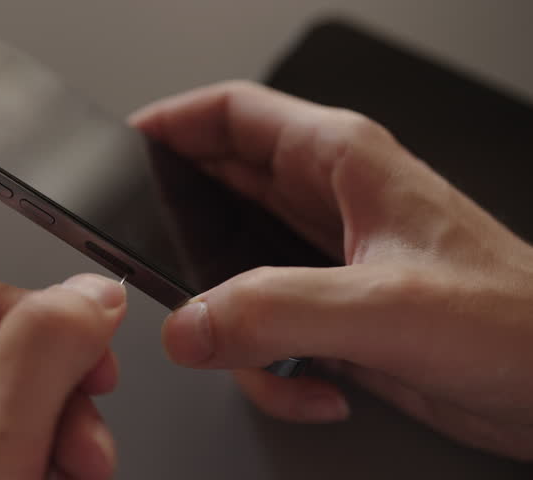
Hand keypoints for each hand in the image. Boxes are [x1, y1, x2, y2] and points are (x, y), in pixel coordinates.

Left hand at [0, 274, 126, 478]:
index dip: (51, 331)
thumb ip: (39, 357)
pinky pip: (13, 453)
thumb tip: (92, 295)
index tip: (97, 364)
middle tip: (84, 451)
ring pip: (23, 414)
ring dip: (63, 446)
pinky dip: (46, 470)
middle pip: (10, 364)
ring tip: (71, 479)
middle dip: (62, 407)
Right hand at [132, 81, 532, 460]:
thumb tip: (189, 324)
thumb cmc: (518, 321)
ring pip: (232, 275)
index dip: (172, 124)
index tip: (123, 152)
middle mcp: (329, 205)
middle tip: (154, 274)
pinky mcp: (332, 317)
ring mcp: (326, 263)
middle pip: (219, 196)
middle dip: (182, 238)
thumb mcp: (383, 308)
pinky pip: (261, 332)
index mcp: (341, 162)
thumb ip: (274, 312)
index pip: (233, 114)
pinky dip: (269, 370)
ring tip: (257, 355)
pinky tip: (315, 387)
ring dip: (230, 325)